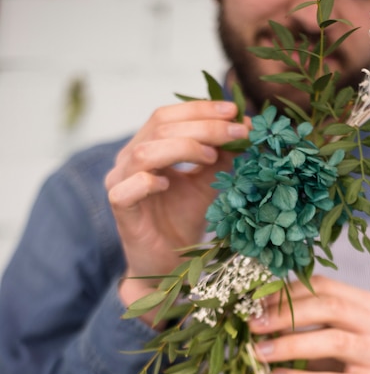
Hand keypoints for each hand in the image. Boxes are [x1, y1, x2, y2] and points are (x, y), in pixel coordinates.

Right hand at [105, 100, 249, 321]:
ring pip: (144, 152)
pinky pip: (127, 189)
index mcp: (148, 146)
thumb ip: (222, 157)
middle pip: (160, 127)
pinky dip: (147, 182)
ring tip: (211, 157)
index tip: (235, 112)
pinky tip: (168, 184)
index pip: (168, 115)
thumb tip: (246, 125)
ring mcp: (120, 183)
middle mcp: (129, 159)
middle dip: (203, 127)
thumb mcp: (209, 183)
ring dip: (182, 148)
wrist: (169, 264)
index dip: (201, 109)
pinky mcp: (120, 210)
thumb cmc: (184, 220)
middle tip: (236, 133)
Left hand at [249, 276, 369, 373]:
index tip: (255, 305)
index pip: (323, 287)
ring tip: (259, 353)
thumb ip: (297, 320)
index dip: (287, 294)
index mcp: (365, 304)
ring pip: (335, 342)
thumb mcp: (319, 336)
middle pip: (331, 308)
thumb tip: (255, 310)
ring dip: (290, 346)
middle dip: (286, 316)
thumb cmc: (336, 366)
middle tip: (254, 326)